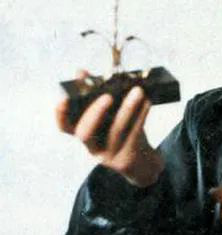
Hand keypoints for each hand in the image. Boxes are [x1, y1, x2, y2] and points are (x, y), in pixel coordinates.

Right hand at [55, 70, 163, 187]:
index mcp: (85, 134)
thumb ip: (98, 94)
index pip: (65, 127)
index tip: (64, 98)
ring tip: (138, 91)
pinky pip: (134, 136)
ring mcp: (108, 155)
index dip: (60, 114)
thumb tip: (81, 72)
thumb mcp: (111, 114)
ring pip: (115, 132)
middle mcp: (91, 147)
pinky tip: (147, 102)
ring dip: (127, 109)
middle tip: (107, 95)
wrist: (143, 162)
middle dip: (94, 113)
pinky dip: (141, 116)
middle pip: (85, 134)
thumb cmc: (124, 132)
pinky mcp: (126, 159)